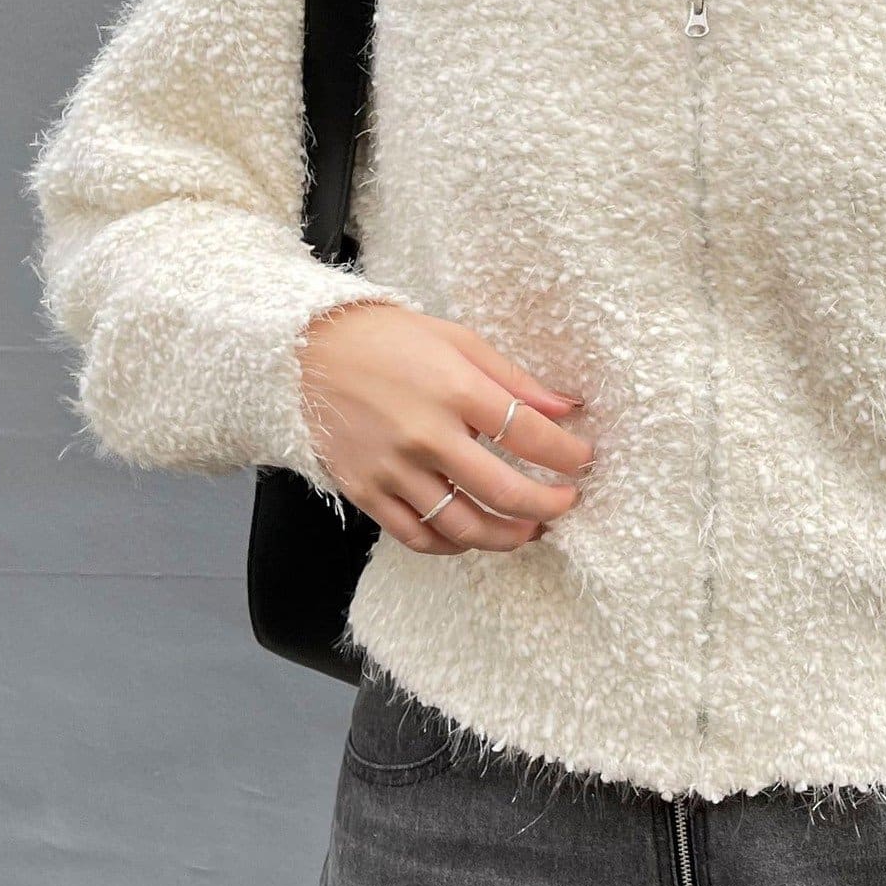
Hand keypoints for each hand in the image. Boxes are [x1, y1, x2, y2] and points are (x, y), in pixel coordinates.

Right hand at [296, 300, 593, 555]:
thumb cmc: (387, 339)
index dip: (567, 454)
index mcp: (454, 390)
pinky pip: (418, 536)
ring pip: (463, 527)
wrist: (303, 350)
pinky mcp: (366, 492)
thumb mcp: (458, 341)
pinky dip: (453, 545)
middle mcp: (425, 435)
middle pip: (504, 492)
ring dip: (507, 536)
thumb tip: (567, 408)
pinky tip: (473, 536)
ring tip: (529, 528)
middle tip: (566, 503)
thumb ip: (514, 380)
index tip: (583, 460)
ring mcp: (393, 469)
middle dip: (548, 505)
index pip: (529, 434)